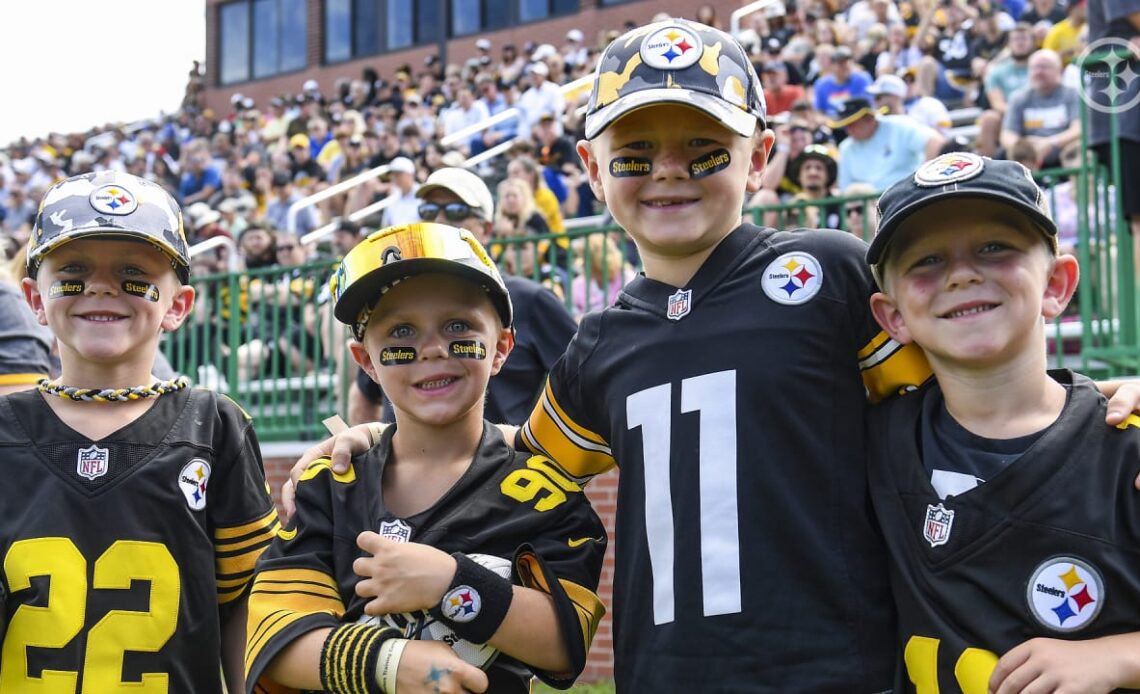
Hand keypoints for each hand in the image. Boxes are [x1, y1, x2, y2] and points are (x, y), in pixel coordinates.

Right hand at [280, 423, 376, 519]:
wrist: (369, 444)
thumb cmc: (355, 440)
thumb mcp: (350, 441)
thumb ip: (343, 451)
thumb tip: (338, 470)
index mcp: (312, 457)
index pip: (298, 472)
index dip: (296, 486)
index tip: (299, 500)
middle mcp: (310, 469)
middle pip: (293, 486)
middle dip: (290, 501)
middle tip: (292, 517)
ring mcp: (317, 480)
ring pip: (301, 495)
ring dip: (299, 508)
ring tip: (300, 524)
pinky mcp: (325, 489)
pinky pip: (314, 499)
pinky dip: (310, 509)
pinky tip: (314, 521)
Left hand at [354, 533, 457, 615]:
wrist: (445, 581)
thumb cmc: (434, 561)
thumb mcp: (413, 548)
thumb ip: (396, 550)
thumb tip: (390, 554)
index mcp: (388, 549)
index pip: (363, 539)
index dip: (366, 543)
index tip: (371, 548)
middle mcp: (380, 566)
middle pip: (357, 566)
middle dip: (365, 569)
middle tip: (377, 572)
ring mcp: (381, 586)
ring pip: (358, 588)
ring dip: (368, 589)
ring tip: (379, 590)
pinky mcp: (386, 604)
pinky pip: (368, 609)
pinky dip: (374, 607)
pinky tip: (382, 605)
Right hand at [395, 640, 488, 692]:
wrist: (391, 664)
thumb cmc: (415, 654)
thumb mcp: (442, 648)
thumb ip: (457, 660)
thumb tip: (465, 669)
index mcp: (456, 671)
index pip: (482, 684)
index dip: (478, 683)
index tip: (473, 682)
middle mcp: (449, 689)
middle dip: (464, 692)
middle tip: (457, 686)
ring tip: (443, 689)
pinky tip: (433, 692)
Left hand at [990, 637, 1125, 693]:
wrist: (1105, 659)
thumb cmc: (1071, 657)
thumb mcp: (1046, 650)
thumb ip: (1026, 661)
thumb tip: (1003, 681)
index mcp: (1033, 646)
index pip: (1004, 665)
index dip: (994, 681)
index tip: (991, 691)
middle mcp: (1043, 658)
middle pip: (1013, 683)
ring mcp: (1057, 674)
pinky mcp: (1071, 689)